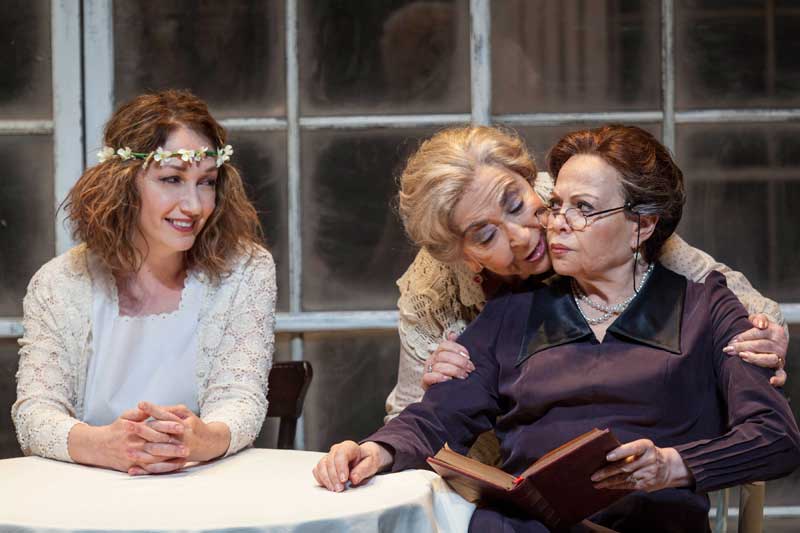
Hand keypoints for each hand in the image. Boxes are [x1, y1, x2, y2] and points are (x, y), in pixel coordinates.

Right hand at [68, 408, 186, 474]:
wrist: (98, 446)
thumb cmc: (116, 429)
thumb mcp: (125, 416)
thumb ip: (138, 413)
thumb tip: (148, 406)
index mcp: (133, 429)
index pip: (154, 427)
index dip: (168, 426)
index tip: (181, 426)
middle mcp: (134, 444)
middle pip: (156, 445)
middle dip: (172, 446)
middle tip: (188, 446)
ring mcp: (133, 457)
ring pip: (154, 459)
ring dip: (170, 459)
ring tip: (185, 457)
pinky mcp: (133, 467)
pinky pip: (150, 469)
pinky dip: (163, 468)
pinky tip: (175, 466)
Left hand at [128, 402, 230, 474]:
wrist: (209, 444)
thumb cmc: (194, 425)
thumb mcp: (186, 413)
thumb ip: (170, 411)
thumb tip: (151, 410)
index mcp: (184, 424)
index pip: (166, 416)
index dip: (153, 409)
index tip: (140, 403)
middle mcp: (182, 439)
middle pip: (160, 435)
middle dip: (142, 430)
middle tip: (126, 426)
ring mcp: (179, 452)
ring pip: (158, 454)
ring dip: (141, 453)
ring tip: (126, 450)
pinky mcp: (176, 463)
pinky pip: (159, 468)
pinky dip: (145, 470)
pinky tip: (132, 469)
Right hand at [312, 440, 392, 491]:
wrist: (364, 459)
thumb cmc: (367, 460)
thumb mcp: (371, 464)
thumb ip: (363, 470)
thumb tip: (353, 478)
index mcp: (349, 447)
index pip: (340, 454)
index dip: (340, 467)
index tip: (344, 480)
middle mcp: (337, 450)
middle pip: (329, 461)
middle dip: (334, 477)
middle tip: (340, 488)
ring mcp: (329, 456)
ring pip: (321, 465)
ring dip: (326, 479)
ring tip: (335, 489)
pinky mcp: (324, 464)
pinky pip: (317, 470)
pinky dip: (321, 479)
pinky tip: (329, 485)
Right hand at [422, 332, 474, 389]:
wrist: (443, 392)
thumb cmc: (451, 375)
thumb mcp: (454, 361)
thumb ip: (454, 349)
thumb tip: (452, 334)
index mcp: (439, 352)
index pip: (445, 345)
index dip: (457, 349)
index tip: (468, 356)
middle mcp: (432, 359)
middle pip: (444, 355)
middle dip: (460, 362)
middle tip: (469, 369)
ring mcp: (428, 370)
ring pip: (439, 366)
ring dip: (454, 371)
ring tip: (463, 376)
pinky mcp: (425, 382)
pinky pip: (429, 377)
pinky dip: (439, 377)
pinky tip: (449, 380)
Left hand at [591, 439, 692, 491]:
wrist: (669, 467)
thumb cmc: (648, 453)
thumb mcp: (643, 447)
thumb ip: (627, 449)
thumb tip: (604, 455)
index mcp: (646, 446)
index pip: (632, 448)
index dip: (620, 452)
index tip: (608, 457)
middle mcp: (649, 460)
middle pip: (625, 466)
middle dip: (608, 472)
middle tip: (594, 475)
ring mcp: (649, 473)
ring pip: (625, 478)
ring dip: (609, 481)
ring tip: (596, 482)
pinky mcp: (647, 484)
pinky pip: (629, 485)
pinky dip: (616, 486)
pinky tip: (607, 486)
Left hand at [722, 313, 787, 386]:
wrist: (767, 338)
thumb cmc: (758, 329)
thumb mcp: (758, 320)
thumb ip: (758, 318)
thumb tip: (760, 325)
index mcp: (776, 331)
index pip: (758, 333)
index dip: (743, 336)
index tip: (731, 340)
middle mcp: (780, 344)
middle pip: (761, 346)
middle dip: (743, 347)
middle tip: (730, 349)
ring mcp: (780, 357)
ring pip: (769, 359)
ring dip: (754, 358)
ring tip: (742, 356)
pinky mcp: (779, 367)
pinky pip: (782, 375)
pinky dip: (778, 379)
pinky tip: (770, 381)